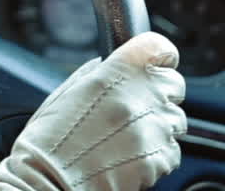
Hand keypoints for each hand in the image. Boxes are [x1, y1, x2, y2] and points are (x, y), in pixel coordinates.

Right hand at [0, 32, 186, 190]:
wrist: (48, 183)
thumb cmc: (48, 141)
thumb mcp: (67, 92)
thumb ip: (99, 73)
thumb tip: (112, 67)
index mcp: (118, 70)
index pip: (161, 47)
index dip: (158, 58)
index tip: (154, 65)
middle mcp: (142, 95)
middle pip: (174, 84)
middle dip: (159, 95)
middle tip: (135, 110)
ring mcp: (154, 128)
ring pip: (175, 120)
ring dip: (157, 127)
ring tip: (126, 139)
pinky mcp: (160, 158)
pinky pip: (171, 151)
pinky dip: (156, 155)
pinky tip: (128, 158)